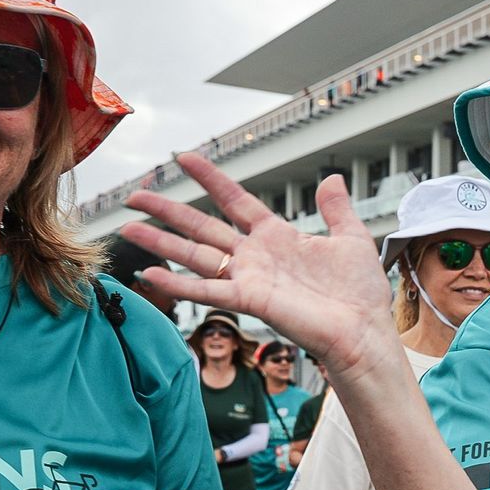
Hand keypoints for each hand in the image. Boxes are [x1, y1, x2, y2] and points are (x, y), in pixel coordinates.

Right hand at [122, 156, 400, 382]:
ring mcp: (249, 278)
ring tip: (126, 228)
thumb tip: (333, 178)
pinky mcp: (250, 301)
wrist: (363, 331)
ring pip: (194, 255)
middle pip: (202, 226)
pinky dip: (177, 284)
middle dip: (168, 210)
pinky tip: (149, 275)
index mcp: (277, 237)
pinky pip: (207, 290)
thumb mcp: (351, 238)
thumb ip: (336, 209)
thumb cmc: (360, 293)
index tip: (183, 158)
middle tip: (135, 195)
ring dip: (160, 242)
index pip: (235, 199)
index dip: (210, 178)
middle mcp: (256, 256)